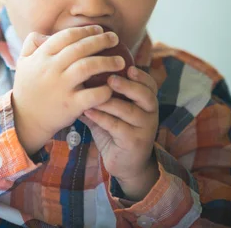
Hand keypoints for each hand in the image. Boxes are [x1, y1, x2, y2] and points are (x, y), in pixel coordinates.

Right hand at [12, 25, 124, 154]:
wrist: (25, 119)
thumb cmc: (28, 88)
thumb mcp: (23, 62)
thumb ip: (32, 43)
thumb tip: (48, 34)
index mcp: (41, 56)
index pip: (66, 36)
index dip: (85, 31)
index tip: (99, 29)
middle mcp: (51, 69)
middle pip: (80, 48)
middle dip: (101, 41)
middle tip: (114, 38)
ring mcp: (60, 87)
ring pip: (88, 67)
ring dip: (107, 62)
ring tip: (120, 61)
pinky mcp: (70, 105)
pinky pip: (92, 95)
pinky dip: (104, 90)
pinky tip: (112, 87)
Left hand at [80, 66, 159, 200]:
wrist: (126, 164)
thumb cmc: (117, 130)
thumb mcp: (112, 110)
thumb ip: (102, 94)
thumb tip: (80, 73)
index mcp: (147, 102)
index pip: (150, 84)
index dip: (141, 75)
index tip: (128, 66)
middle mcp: (150, 114)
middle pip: (145, 95)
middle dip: (128, 86)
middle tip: (110, 79)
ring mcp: (144, 129)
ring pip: (129, 111)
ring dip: (109, 102)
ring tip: (93, 94)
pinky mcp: (134, 143)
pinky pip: (117, 127)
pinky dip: (101, 118)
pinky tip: (87, 112)